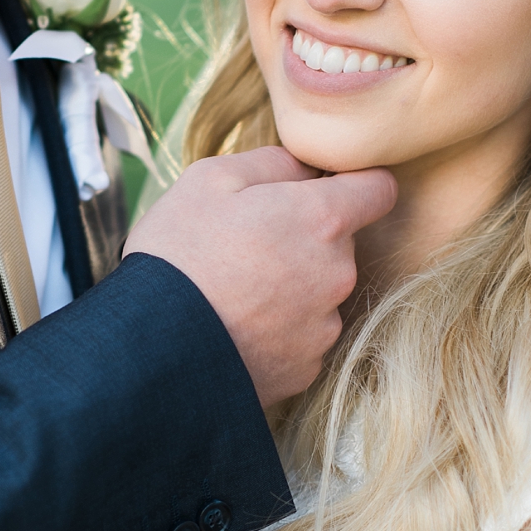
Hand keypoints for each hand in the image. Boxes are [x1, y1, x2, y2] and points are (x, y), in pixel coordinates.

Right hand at [123, 146, 394, 406]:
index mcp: (322, 219)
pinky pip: (301, 339)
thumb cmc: (178, 254)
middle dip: (304, 242)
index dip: (353, 185)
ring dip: (291, 290)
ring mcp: (324, 326)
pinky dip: (277, 333)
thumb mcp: (209, 180)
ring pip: (320, 295)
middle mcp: (338, 273)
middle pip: (340, 246)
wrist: (152, 346)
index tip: (323, 191)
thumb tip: (303, 167)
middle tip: (247, 248)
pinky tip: (236, 328)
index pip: (378, 190)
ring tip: (235, 295)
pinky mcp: (306, 368)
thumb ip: (272, 162)